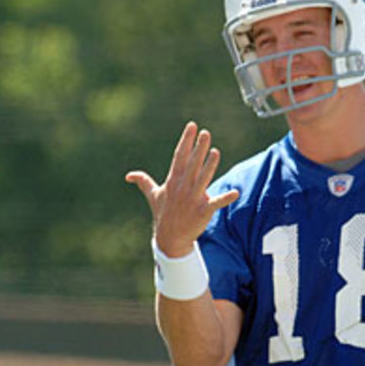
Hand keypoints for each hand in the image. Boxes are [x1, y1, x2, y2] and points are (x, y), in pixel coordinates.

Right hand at [125, 121, 239, 256]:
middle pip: (192, 165)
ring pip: (203, 179)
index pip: (180, 156)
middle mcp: (182, 188)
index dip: (186, 141)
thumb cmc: (163, 215)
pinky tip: (235, 193)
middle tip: (206, 133)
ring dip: (209, 166)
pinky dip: (225, 199)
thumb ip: (144, 182)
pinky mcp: (202, 212)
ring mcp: (192, 200)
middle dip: (198, 149)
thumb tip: (129, 176)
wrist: (170, 239)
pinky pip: (215, 204)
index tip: (192, 126)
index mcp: (173, 181)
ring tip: (216, 152)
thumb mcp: (153, 196)